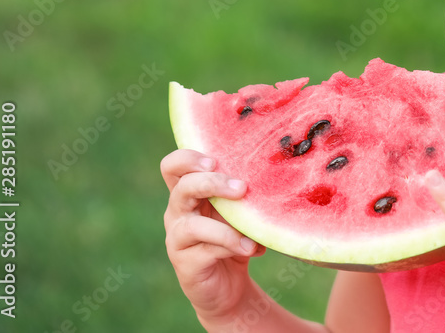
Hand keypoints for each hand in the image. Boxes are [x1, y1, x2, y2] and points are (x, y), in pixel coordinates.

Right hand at [161, 148, 266, 324]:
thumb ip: (242, 195)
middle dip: (212, 183)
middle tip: (241, 187)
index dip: (188, 158)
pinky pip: (206, 250)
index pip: (173, 166)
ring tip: (251, 234)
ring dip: (225, 226)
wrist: (229, 286)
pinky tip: (252, 249)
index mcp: (188, 193)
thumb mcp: (238, 213)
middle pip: (182, 187)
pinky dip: (232, 247)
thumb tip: (271, 176)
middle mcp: (177, 213)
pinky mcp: (185, 263)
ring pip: (191, 224)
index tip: (215, 160)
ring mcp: (177, 239)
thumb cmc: (234, 239)